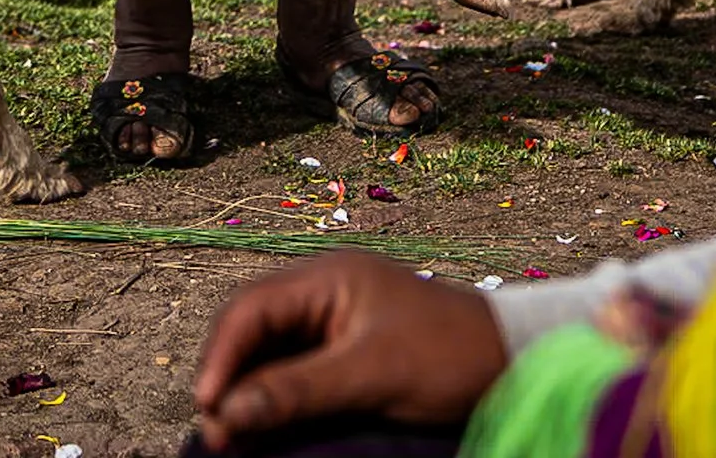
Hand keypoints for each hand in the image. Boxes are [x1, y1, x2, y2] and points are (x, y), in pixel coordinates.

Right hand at [191, 253, 505, 449]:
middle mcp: (323, 293)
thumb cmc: (447, 355)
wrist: (510, 360)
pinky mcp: (344, 354)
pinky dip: (273, 401)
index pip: (251, 308)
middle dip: (228, 379)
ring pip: (269, 356)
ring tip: (230, 438)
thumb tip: (227, 414)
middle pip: (252, 331)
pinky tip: (262, 429)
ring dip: (248, 394)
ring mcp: (333, 323)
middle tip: (215, 433)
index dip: (221, 356)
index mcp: (327, 277)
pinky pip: (293, 374)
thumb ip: (298, 391)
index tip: (206, 406)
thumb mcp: (370, 374)